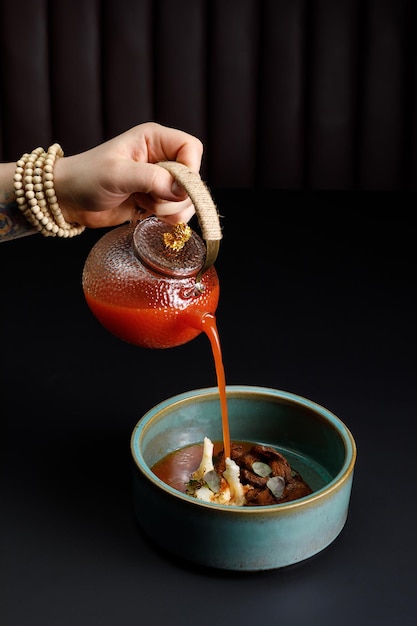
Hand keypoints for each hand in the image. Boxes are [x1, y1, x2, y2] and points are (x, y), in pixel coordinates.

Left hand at [54, 122, 203, 228]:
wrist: (69, 200)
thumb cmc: (86, 178)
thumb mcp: (117, 174)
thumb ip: (151, 178)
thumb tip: (180, 191)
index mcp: (154, 139)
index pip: (191, 148)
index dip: (189, 170)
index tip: (172, 188)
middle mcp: (162, 157)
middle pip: (193, 178)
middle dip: (177, 196)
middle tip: (149, 199)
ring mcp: (160, 180)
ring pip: (188, 198)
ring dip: (171, 209)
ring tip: (143, 204)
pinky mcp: (156, 200)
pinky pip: (178, 212)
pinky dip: (167, 218)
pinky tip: (145, 212)